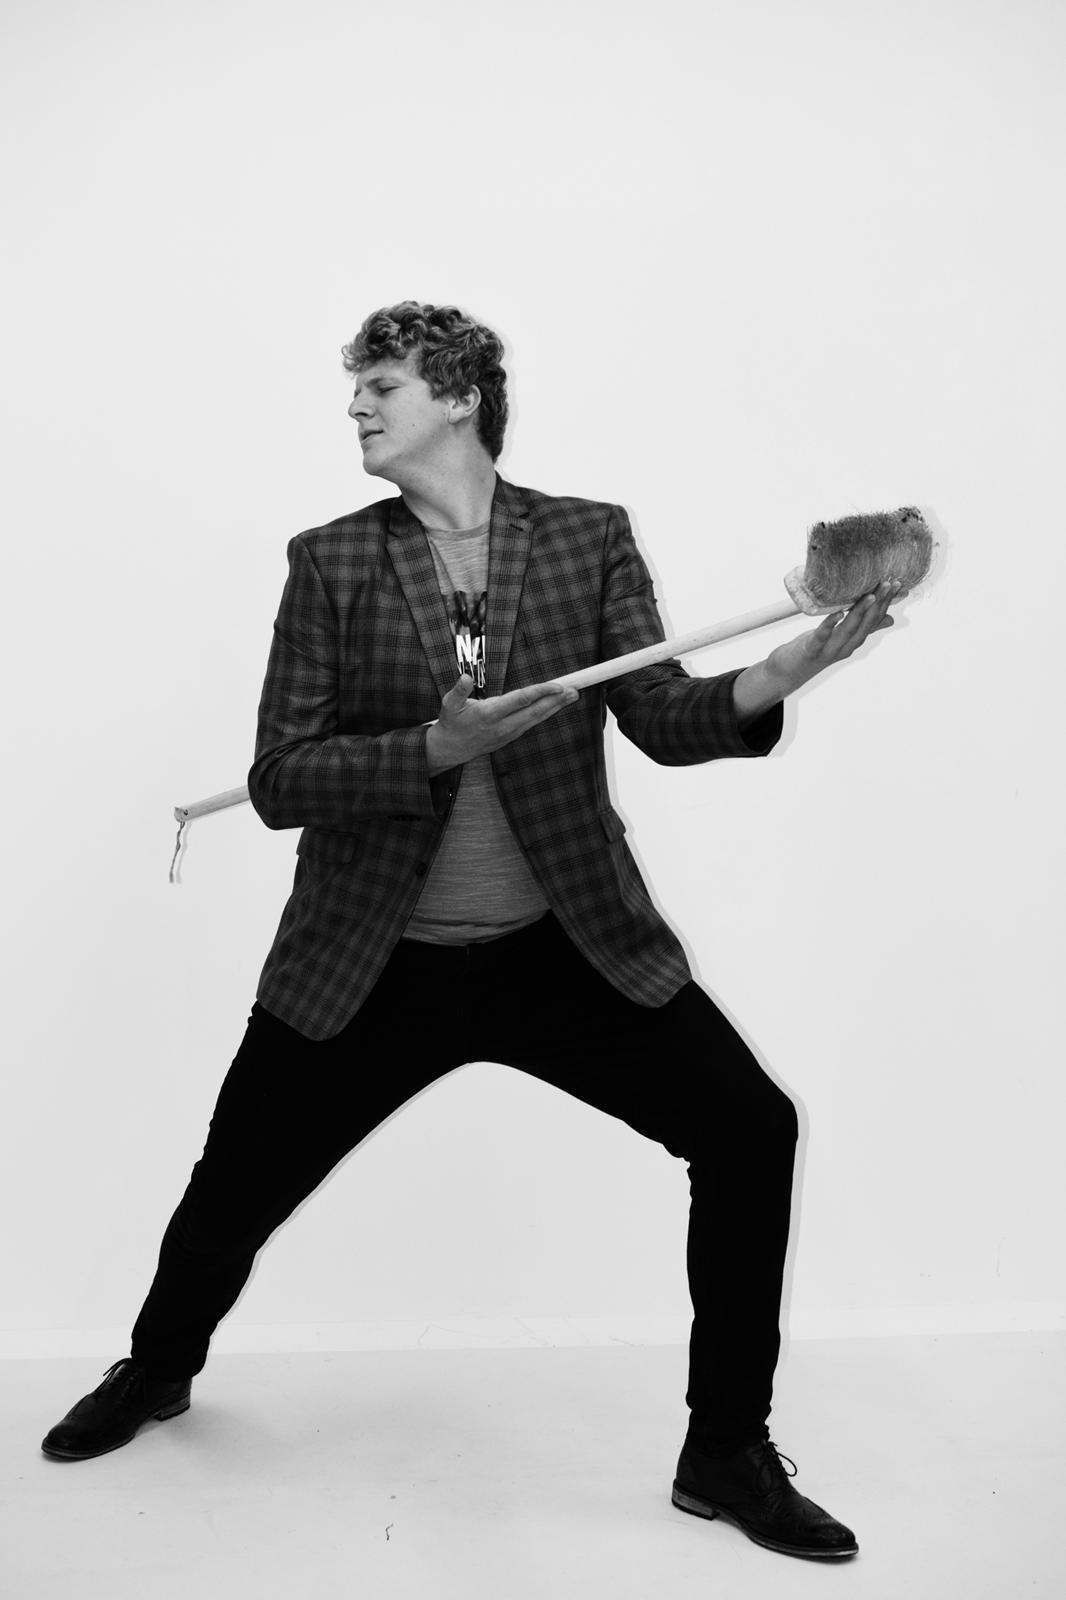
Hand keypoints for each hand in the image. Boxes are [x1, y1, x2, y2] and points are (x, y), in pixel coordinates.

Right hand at [425, 675, 579, 774]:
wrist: (451, 749)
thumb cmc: (451, 722)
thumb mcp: (449, 704)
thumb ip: (459, 691)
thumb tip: (465, 678)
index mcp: (489, 714)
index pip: (520, 700)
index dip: (540, 692)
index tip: (556, 686)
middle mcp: (502, 725)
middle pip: (535, 711)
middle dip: (556, 701)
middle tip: (575, 690)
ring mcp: (508, 733)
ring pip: (536, 719)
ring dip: (555, 708)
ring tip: (572, 696)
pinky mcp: (511, 736)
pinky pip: (532, 724)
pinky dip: (546, 714)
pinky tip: (556, 707)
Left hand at [766, 579, 901, 694]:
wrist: (789, 672)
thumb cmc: (815, 649)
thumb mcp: (841, 637)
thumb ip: (863, 628)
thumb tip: (890, 619)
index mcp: (854, 641)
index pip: (874, 620)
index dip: (886, 603)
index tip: (897, 583)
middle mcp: (845, 647)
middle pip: (865, 624)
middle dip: (879, 604)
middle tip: (889, 584)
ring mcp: (829, 650)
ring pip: (848, 630)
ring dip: (860, 612)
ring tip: (870, 596)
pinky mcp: (811, 650)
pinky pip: (821, 637)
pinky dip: (829, 625)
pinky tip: (836, 613)